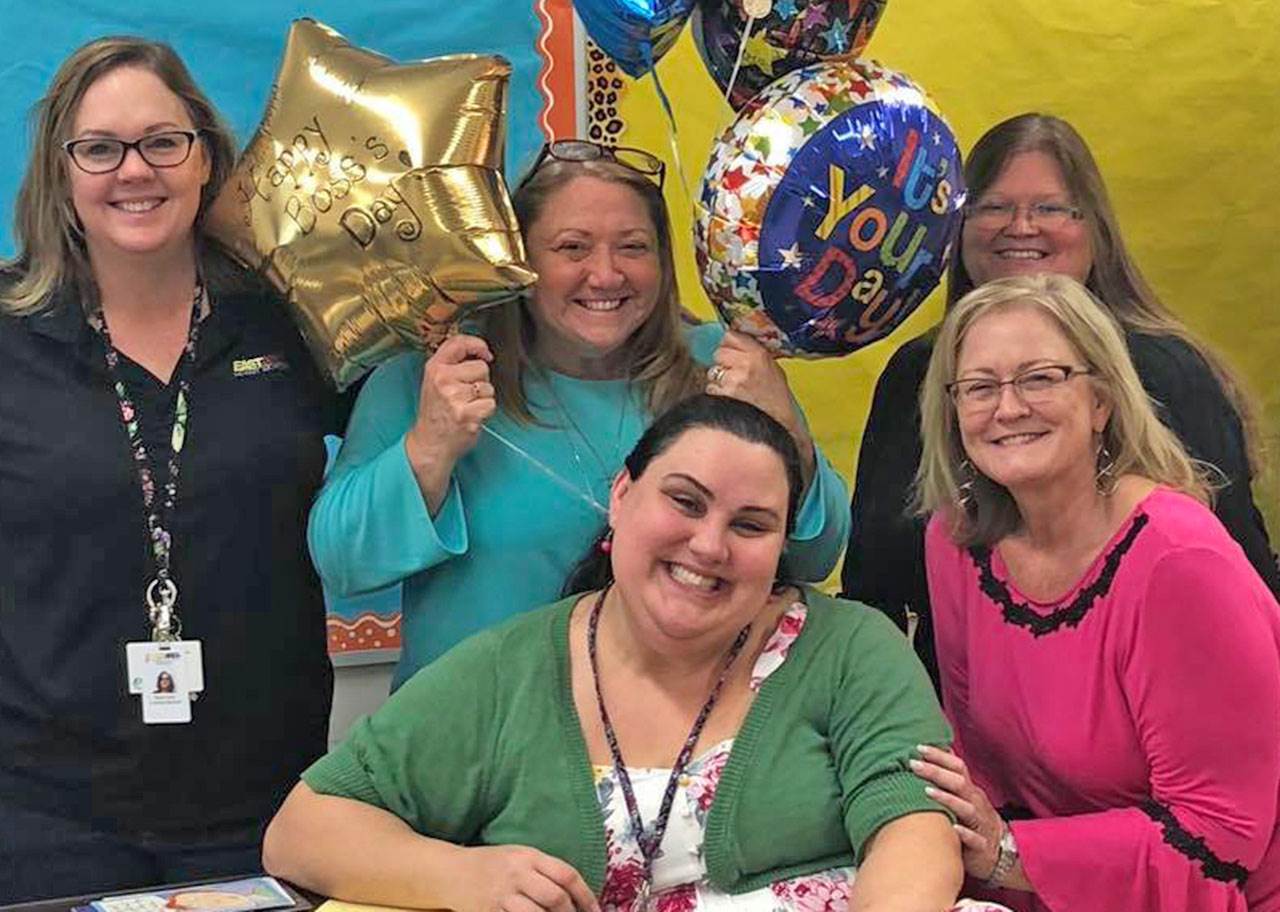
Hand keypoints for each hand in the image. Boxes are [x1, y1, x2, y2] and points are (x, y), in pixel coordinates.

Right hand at [406, 334, 494, 466]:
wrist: (430, 443)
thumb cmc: (436, 412)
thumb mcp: (434, 381)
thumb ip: (452, 363)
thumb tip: (482, 352)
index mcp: (434, 368)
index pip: (459, 343)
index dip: (477, 345)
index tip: (485, 353)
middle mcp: (443, 380)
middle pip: (481, 367)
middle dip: (480, 380)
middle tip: (466, 395)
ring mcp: (455, 397)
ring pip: (488, 387)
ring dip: (483, 398)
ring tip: (467, 407)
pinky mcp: (467, 414)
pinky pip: (491, 404)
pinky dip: (485, 411)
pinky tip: (471, 417)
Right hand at [450, 844, 599, 911]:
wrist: (450, 872)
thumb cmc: (491, 865)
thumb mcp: (519, 856)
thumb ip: (545, 871)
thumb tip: (576, 896)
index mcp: (528, 856)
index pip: (567, 875)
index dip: (587, 896)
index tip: (596, 911)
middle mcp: (517, 873)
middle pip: (555, 897)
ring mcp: (501, 895)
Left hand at [706, 330, 814, 480]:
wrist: (778, 428)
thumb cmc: (777, 402)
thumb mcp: (774, 371)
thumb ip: (755, 355)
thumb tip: (734, 343)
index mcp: (759, 355)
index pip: (731, 336)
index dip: (729, 345)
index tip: (732, 353)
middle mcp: (745, 365)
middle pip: (718, 353)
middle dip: (723, 363)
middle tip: (735, 377)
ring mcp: (732, 381)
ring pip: (712, 372)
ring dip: (719, 381)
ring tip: (735, 392)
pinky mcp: (722, 397)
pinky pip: (711, 390)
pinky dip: (717, 395)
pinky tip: (731, 402)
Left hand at [910, 745, 1003, 881]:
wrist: (999, 853)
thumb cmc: (972, 821)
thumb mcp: (962, 798)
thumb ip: (947, 779)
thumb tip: (926, 755)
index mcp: (969, 790)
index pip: (958, 767)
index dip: (940, 756)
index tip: (919, 747)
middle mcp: (976, 803)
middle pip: (959, 783)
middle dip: (936, 772)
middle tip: (913, 764)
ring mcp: (980, 824)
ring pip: (967, 809)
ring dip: (948, 799)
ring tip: (927, 791)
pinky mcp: (982, 847)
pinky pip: (976, 839)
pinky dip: (965, 834)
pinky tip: (953, 829)